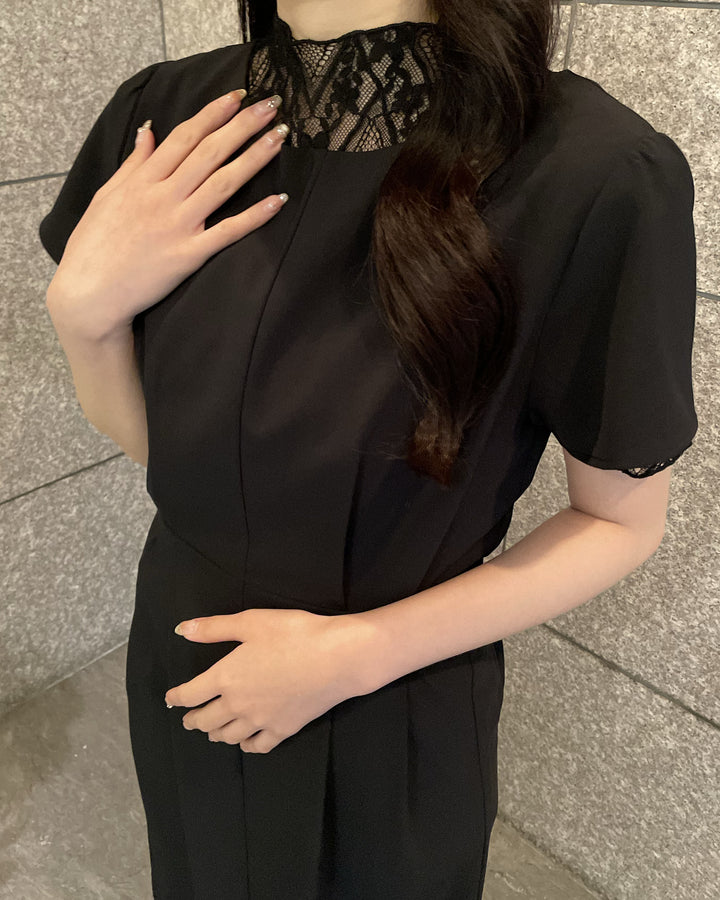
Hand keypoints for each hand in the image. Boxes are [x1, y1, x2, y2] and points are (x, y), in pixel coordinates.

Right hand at [47, 89, 289, 340]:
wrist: (89, 294)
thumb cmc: (94, 246)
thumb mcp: (106, 195)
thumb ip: (132, 163)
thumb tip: (148, 130)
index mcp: (142, 180)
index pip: (184, 137)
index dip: (214, 114)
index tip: (238, 96)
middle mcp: (162, 197)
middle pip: (209, 152)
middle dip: (242, 125)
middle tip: (272, 104)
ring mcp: (177, 225)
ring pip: (222, 183)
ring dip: (254, 158)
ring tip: (280, 138)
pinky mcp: (188, 256)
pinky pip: (227, 232)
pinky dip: (254, 216)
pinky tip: (279, 200)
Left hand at [164, 608, 375, 753]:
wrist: (337, 658)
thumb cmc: (293, 634)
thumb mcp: (251, 622)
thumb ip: (214, 628)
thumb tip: (181, 630)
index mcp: (225, 677)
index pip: (191, 694)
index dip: (176, 698)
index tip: (171, 699)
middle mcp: (238, 704)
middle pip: (206, 720)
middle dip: (193, 720)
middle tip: (189, 720)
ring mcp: (261, 721)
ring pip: (228, 736)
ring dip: (215, 734)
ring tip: (212, 732)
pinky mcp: (284, 730)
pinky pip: (258, 746)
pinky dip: (246, 746)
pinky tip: (246, 743)